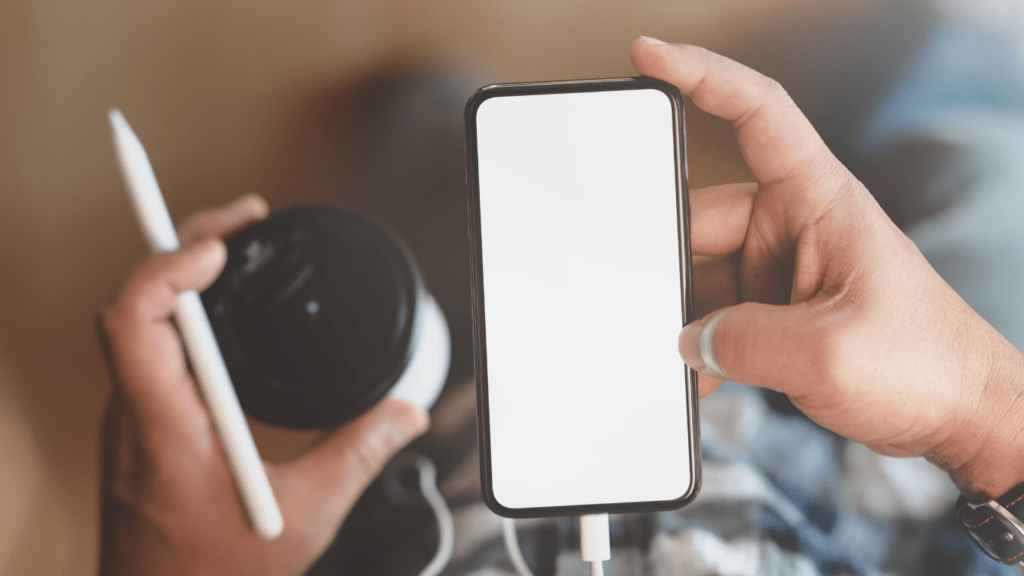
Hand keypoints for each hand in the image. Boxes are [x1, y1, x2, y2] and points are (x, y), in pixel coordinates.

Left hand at [97, 195, 428, 575]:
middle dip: (189, 248)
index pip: (138, 320)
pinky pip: (152, 348)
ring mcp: (136, 419)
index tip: (223, 246)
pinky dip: (184, 312)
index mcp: (164, 426)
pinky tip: (218, 311)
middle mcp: (138, 413)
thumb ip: (360, 454)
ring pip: (143, 323)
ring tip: (232, 248)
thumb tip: (406, 411)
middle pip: (141, 304)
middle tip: (245, 220)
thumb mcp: (306, 516)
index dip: (172, 268)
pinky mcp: (145, 428)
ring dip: (183, 277)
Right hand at [631, 38, 1023, 499]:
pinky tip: (702, 375)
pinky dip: (703, 344)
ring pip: (704, 273)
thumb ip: (744, 343)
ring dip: (689, 316)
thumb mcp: (829, 355)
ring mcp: (782, 267)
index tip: (649, 58)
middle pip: (704, 217)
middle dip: (673, 264)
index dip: (701, 75)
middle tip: (649, 303)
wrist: (959, 414)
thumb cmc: (926, 365)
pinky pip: (719, 312)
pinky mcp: (776, 307)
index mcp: (819, 201)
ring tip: (689, 357)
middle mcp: (795, 225)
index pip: (758, 112)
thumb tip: (688, 339)